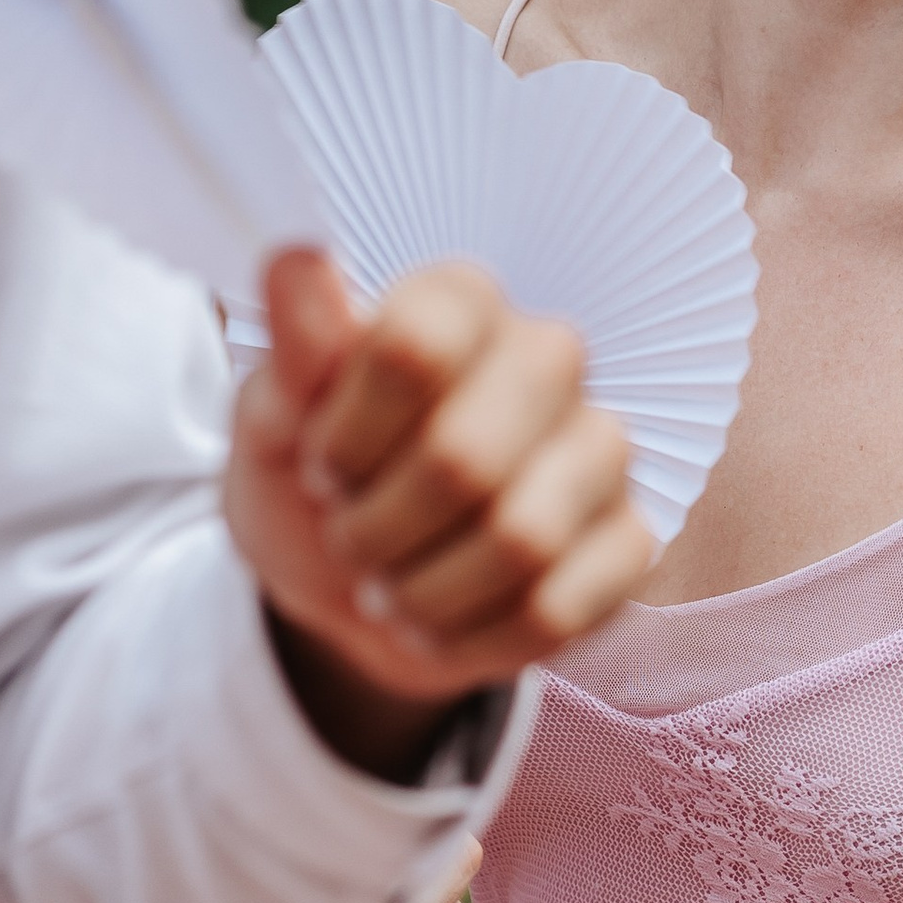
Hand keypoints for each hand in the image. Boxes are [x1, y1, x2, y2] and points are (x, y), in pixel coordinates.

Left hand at [227, 247, 652, 772]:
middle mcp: (549, 358)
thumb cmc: (318, 481)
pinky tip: (440, 626)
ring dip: (424, 593)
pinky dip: (473, 640)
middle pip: (464, 459)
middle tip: (346, 538)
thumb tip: (300, 262)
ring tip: (388, 590)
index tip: (318, 463)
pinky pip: (558, 609)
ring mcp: (601, 449)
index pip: (414, 347)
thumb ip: (295, 349)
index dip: (348, 434)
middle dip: (378, 528)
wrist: (353, 589)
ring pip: (521, 542)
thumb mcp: (274, 419)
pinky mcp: (628, 541)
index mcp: (461, 302)